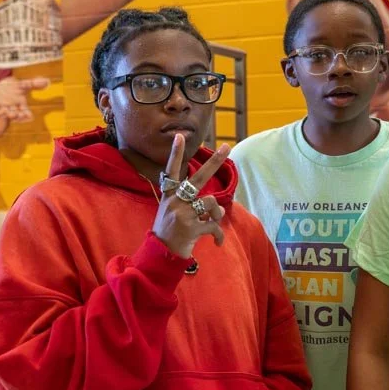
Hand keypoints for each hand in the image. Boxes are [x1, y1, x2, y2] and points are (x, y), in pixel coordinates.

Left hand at [0, 76, 48, 123]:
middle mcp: (13, 109)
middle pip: (18, 115)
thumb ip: (32, 84)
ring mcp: (3, 108)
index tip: (28, 114)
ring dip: (9, 114)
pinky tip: (2, 108)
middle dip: (18, 116)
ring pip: (8, 115)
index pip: (27, 113)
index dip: (27, 115)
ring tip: (10, 111)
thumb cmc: (9, 89)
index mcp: (21, 105)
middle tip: (18, 114)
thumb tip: (47, 81)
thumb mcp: (21, 85)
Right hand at [152, 135, 229, 258]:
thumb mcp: (171, 211)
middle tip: (227, 146)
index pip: (172, 170)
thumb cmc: (170, 230)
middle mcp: (175, 201)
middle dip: (214, 161)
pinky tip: (218, 242)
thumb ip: (188, 202)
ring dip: (217, 213)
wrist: (161, 253)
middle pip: (198, 177)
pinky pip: (214, 226)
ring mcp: (183, 214)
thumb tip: (215, 205)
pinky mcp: (191, 228)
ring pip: (212, 203)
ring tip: (212, 222)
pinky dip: (219, 235)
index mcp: (169, 195)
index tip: (179, 136)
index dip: (176, 153)